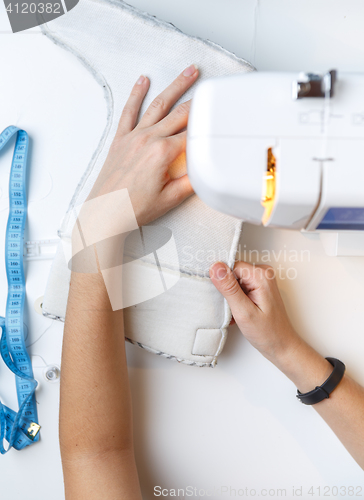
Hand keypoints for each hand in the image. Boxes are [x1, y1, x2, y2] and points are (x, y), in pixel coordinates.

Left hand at [86, 65, 198, 226]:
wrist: (105, 213)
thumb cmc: (134, 208)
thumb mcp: (171, 198)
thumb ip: (191, 182)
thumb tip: (205, 172)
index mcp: (163, 152)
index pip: (193, 134)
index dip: (208, 125)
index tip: (219, 116)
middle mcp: (148, 138)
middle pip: (180, 112)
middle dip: (198, 97)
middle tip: (210, 85)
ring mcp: (133, 136)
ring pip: (158, 104)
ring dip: (175, 86)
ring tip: (188, 72)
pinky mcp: (120, 139)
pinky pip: (129, 111)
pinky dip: (136, 94)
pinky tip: (142, 81)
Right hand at [210, 261, 301, 364]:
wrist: (281, 346)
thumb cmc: (267, 333)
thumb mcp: (244, 312)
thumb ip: (229, 288)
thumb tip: (216, 267)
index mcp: (261, 276)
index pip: (230, 266)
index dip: (222, 281)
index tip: (221, 296)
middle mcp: (263, 273)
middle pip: (232, 272)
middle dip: (225, 290)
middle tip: (230, 308)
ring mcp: (261, 280)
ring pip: (233, 280)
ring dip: (229, 296)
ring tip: (234, 312)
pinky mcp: (258, 287)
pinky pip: (239, 286)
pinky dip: (235, 299)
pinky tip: (237, 312)